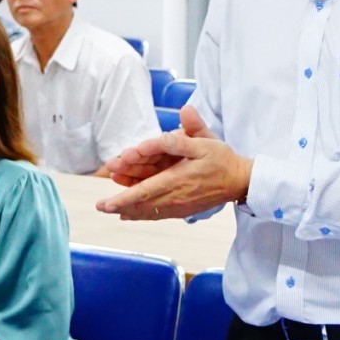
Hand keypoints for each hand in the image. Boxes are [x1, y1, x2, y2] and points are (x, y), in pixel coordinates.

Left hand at [95, 108, 254, 220]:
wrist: (239, 181)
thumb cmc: (222, 160)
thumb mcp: (205, 142)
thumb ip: (184, 135)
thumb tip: (171, 123)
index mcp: (177, 179)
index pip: (144, 190)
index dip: (123, 197)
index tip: (106, 203)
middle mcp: (175, 196)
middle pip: (142, 204)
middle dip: (119, 205)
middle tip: (100, 206)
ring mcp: (178, 205)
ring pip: (148, 211)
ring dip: (128, 210)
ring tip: (112, 210)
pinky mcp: (183, 209)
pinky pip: (158, 214)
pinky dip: (142, 215)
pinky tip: (130, 216)